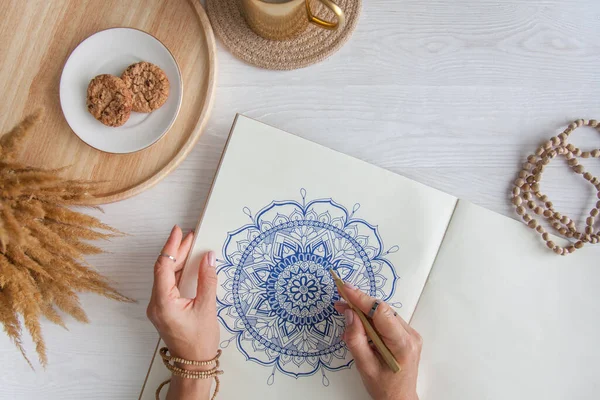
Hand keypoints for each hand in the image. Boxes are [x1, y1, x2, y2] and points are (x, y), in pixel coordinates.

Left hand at [146, 226, 219, 399]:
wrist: (193, 364)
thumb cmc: (199, 341)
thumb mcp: (207, 308)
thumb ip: (208, 280)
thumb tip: (209, 258)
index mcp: (163, 302)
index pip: (163, 267)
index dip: (170, 247)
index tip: (177, 232)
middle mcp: (156, 303)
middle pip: (163, 269)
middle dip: (176, 251)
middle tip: (189, 235)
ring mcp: (159, 306)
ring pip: (165, 276)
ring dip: (177, 260)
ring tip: (191, 245)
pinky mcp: (164, 309)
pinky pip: (168, 284)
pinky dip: (178, 272)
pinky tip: (188, 264)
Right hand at [335, 285, 421, 399]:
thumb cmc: (383, 388)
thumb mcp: (364, 366)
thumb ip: (355, 338)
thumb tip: (349, 313)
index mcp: (402, 344)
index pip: (381, 312)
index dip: (362, 298)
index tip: (345, 288)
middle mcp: (410, 335)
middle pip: (382, 310)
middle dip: (359, 303)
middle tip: (339, 302)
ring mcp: (410, 334)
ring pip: (383, 313)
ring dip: (363, 311)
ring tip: (344, 311)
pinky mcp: (406, 335)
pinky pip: (386, 320)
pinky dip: (370, 319)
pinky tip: (357, 322)